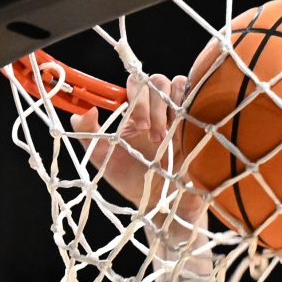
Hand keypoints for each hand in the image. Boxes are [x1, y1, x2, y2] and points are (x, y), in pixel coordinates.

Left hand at [75, 73, 210, 236]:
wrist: (159, 201)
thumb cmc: (131, 179)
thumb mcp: (102, 157)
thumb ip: (88, 133)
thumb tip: (84, 109)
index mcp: (135, 111)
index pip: (135, 83)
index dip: (135, 95)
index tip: (134, 122)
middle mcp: (157, 107)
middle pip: (157, 81)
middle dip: (152, 104)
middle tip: (147, 132)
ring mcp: (177, 113)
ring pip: (177, 85)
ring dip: (169, 106)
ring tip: (162, 138)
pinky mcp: (195, 122)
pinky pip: (196, 98)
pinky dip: (189, 105)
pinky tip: (179, 130)